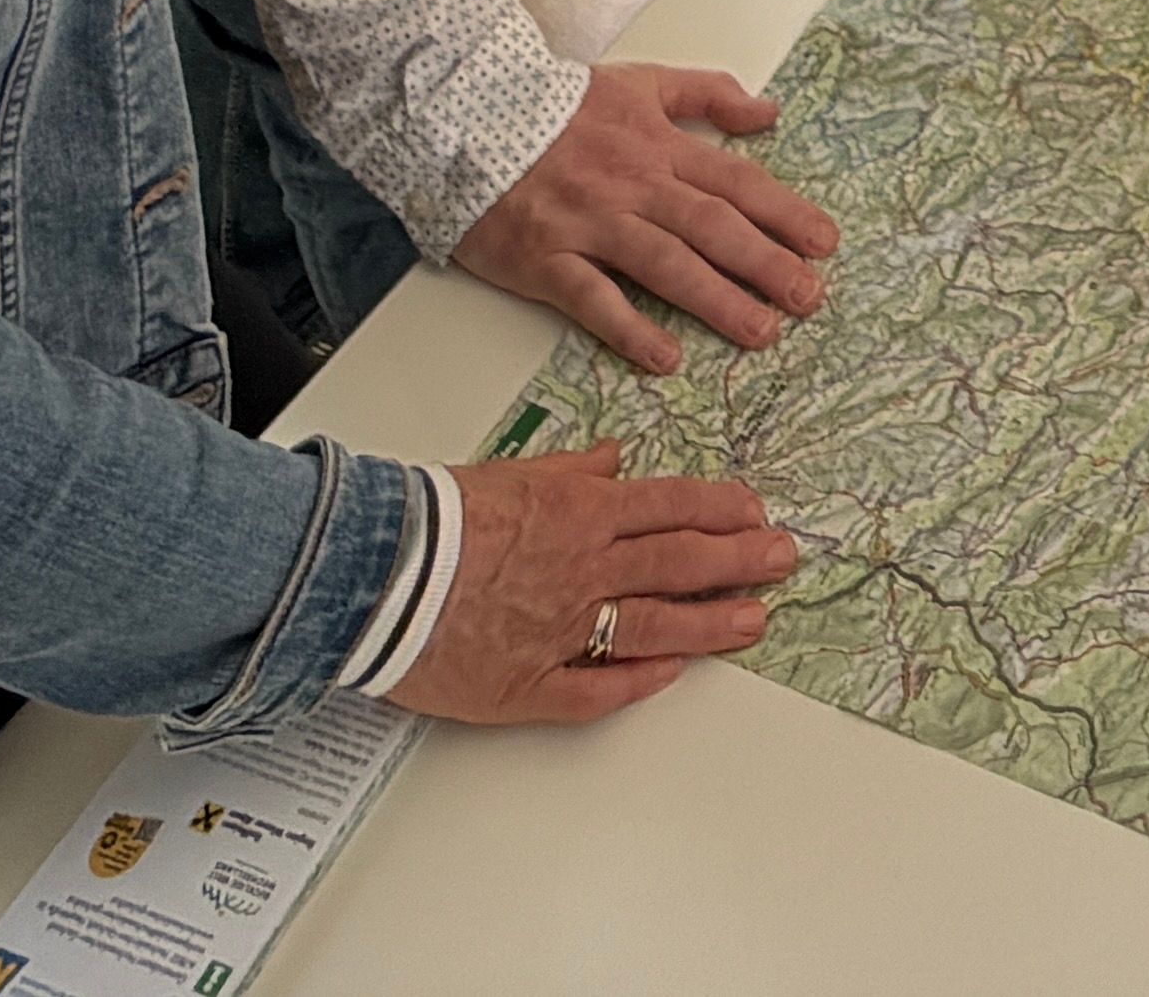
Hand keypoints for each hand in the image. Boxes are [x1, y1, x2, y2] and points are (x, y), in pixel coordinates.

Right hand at [397, 444, 800, 724]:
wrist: (367, 574)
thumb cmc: (428, 519)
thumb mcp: (505, 472)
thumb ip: (568, 471)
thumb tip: (612, 459)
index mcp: (580, 515)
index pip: (672, 507)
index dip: (722, 510)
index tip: (755, 512)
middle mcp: (583, 573)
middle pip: (679, 564)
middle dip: (739, 560)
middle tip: (782, 559)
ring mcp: (562, 633)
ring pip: (655, 628)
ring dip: (711, 623)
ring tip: (754, 621)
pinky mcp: (529, 686)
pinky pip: (596, 690)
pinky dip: (637, 683)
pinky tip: (671, 675)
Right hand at [452, 64, 839, 374]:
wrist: (465, 116)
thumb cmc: (554, 106)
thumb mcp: (638, 82)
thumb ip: (705, 94)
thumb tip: (768, 110)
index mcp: (657, 145)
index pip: (734, 181)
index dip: (783, 212)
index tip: (824, 242)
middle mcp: (632, 185)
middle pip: (711, 226)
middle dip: (765, 262)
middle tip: (809, 298)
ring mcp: (589, 223)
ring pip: (664, 263)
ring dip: (716, 300)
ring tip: (760, 332)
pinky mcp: (545, 257)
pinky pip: (592, 297)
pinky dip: (628, 328)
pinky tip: (665, 357)